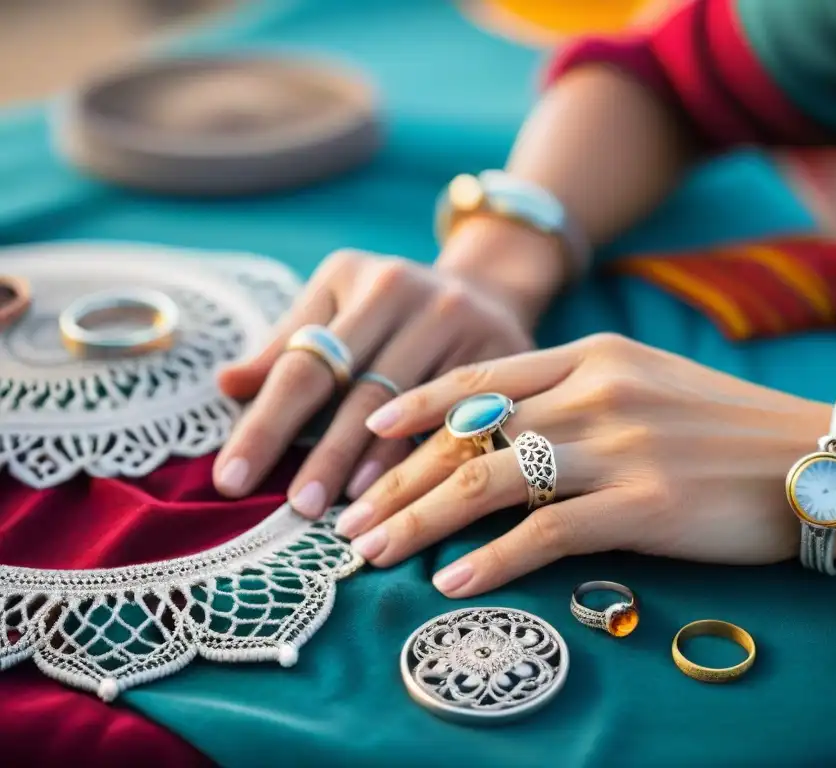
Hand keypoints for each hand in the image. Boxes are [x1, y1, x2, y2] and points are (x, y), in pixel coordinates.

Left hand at [212, 247, 535, 515]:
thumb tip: (227, 386)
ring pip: (409, 407)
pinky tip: (406, 495)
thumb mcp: (335, 306)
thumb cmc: (389, 309)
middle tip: (295, 511)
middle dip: (321, 455)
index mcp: (355, 278)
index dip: (265, 424)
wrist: (485, 287)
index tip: (230, 479)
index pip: (303, 362)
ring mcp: (458, 319)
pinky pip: (459, 415)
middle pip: (356, 389)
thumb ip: (284, 348)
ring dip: (373, 465)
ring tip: (347, 515)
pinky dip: (426, 456)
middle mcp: (407, 290)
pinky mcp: (501, 349)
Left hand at [335, 333, 835, 597]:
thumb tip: (502, 431)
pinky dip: (490, 562)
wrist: (818, 459)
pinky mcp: (641, 506)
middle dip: (396, 479)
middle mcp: (594, 392)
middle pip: (468, 436)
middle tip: (347, 518)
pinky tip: (451, 584)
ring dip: (418, 521)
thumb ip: (577, 394)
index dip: (417, 404)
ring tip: (372, 553)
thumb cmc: (728, 426)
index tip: (370, 430)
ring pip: (487, 482)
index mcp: (594, 356)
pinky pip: (543, 535)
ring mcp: (616, 447)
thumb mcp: (648, 383)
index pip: (481, 377)